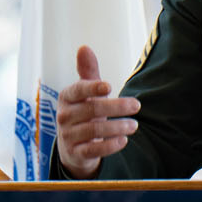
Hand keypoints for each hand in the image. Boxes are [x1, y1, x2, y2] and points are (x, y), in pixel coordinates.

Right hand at [55, 46, 140, 178]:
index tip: (109, 86)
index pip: (77, 90)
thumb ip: (88, 72)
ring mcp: (68, 136)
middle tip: (137, 105)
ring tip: (134, 125)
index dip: (92, 88)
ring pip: (94, 130)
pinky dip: (110, 145)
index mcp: (67, 98)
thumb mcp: (85, 93)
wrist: (73, 147)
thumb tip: (84, 47)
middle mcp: (64, 116)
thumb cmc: (84, 113)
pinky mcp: (76, 153)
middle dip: (116, 107)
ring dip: (117, 127)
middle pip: (91, 110)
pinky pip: (93, 150)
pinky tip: (123, 140)